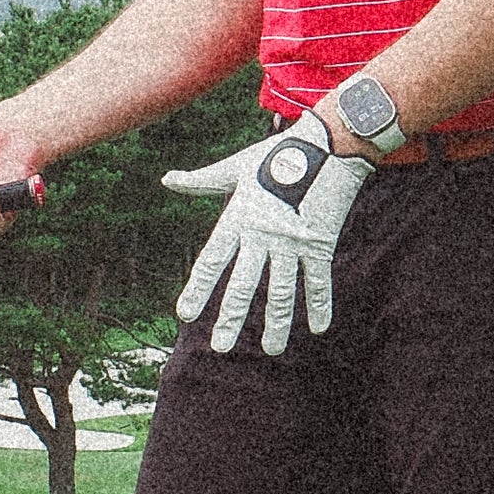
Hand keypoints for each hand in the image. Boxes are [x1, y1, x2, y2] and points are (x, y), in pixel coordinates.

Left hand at [169, 109, 371, 354]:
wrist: (327, 143)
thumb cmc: (276, 152)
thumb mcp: (234, 167)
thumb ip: (201, 181)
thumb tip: (167, 179)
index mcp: (237, 217)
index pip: (211, 260)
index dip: (198, 288)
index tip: (185, 314)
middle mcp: (262, 234)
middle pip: (244, 285)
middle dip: (232, 318)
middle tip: (221, 347)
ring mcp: (293, 241)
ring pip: (283, 292)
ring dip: (277, 324)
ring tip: (272, 350)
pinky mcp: (320, 243)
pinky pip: (318, 281)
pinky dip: (320, 305)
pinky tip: (319, 328)